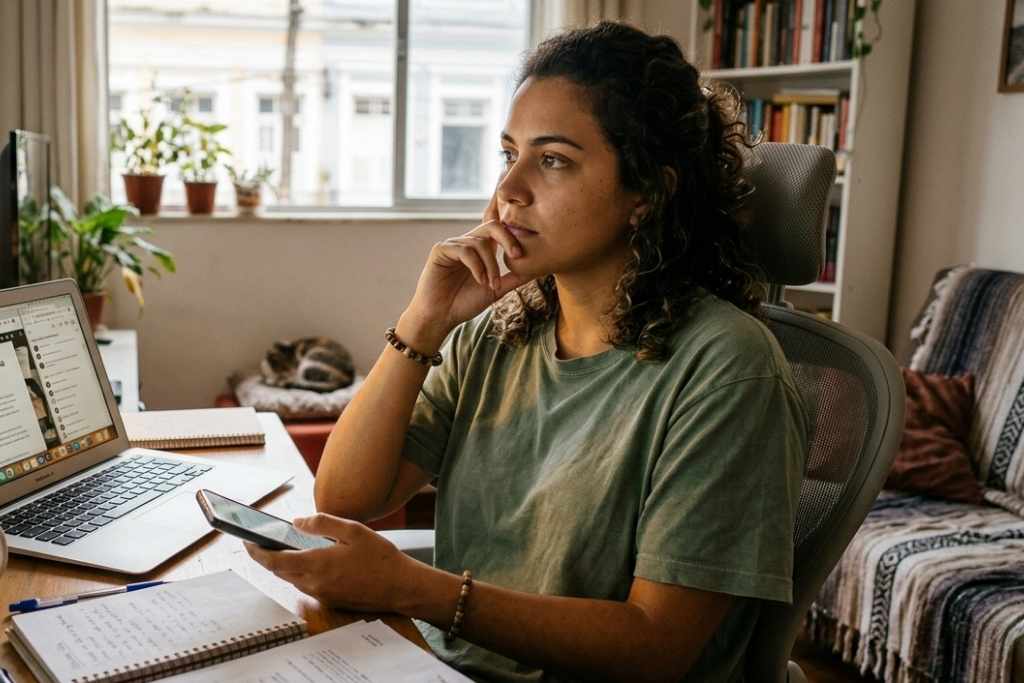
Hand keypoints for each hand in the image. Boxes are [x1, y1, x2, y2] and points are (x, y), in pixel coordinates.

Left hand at [244, 513, 421, 612]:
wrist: (400, 587)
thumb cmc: (380, 557)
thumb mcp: (353, 531)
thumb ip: (322, 524)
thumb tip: (297, 522)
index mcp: (316, 564)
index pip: (274, 561)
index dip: (256, 552)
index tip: (246, 540)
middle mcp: (314, 583)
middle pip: (280, 571)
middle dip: (268, 556)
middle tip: (263, 540)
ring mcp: (322, 595)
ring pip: (293, 579)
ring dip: (285, 565)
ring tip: (285, 547)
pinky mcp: (331, 600)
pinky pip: (307, 585)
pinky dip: (300, 572)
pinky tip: (311, 560)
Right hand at [402, 194, 529, 344]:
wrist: (441, 317)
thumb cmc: (464, 304)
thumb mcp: (496, 290)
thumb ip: (513, 278)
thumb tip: (538, 269)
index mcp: (480, 250)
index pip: (500, 231)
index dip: (513, 236)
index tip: (523, 255)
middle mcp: (467, 243)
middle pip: (492, 226)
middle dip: (508, 239)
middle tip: (517, 256)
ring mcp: (453, 244)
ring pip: (480, 243)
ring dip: (491, 265)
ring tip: (491, 284)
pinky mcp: (441, 250)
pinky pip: (464, 250)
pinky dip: (477, 266)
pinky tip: (480, 280)